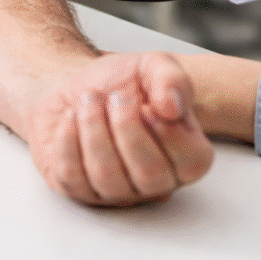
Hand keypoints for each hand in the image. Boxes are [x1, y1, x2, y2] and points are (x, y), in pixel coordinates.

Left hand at [26, 51, 213, 206]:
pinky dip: (68, 140)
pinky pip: (72, 175)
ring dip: (93, 128)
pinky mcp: (80, 190)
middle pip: (149, 174)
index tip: (147, 106)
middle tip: (115, 97)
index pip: (192, 163)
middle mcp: (155, 182)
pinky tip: (71, 117)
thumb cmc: (122, 84)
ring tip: (89, 100)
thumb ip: (172, 79)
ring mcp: (117, 192)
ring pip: (106, 175)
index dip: (169, 135)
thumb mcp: (154, 67)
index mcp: (186, 156)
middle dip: (126, 127)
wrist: (78, 89)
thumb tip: (172, 105)